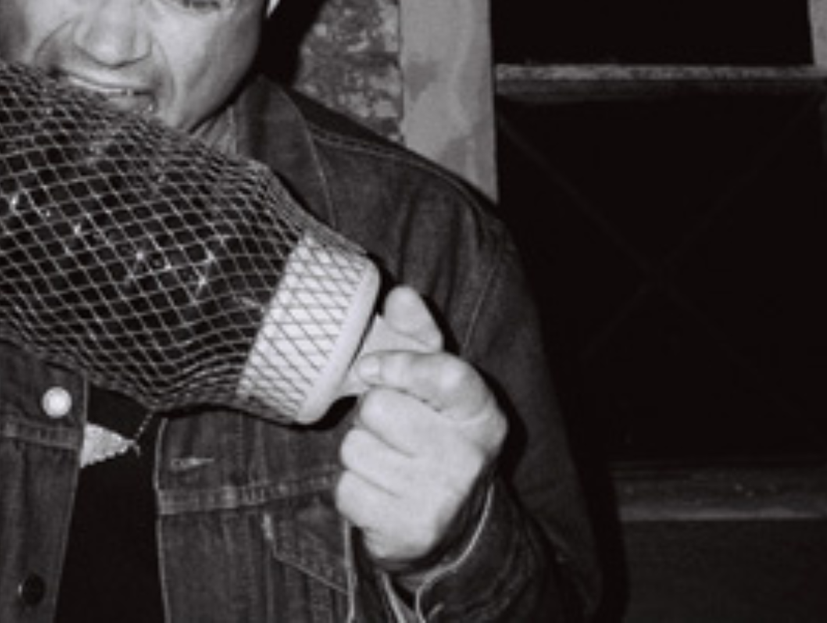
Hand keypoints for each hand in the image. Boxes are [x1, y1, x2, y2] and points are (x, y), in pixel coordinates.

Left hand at [335, 286, 507, 576]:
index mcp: (481, 414)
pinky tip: (378, 492)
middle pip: (380, 407)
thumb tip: (399, 294)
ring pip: (355, 448)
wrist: (448, 526)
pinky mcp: (409, 532)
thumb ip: (418, 337)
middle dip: (371, 414)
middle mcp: (469, 457)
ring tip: (386, 462)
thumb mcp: (435, 387)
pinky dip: (352, 490)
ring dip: (359, 454)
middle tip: (390, 430)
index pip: (443, 373)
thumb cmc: (432, 438)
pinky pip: (346, 489)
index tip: (371, 369)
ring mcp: (441, 498)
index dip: (398, 364)